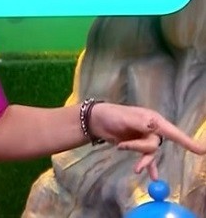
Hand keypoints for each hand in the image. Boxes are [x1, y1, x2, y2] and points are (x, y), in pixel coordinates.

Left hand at [89, 103, 205, 179]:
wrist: (96, 121)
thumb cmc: (111, 115)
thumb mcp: (125, 118)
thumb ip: (140, 124)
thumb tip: (153, 126)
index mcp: (153, 120)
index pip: (173, 132)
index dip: (187, 141)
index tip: (202, 151)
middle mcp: (152, 129)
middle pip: (155, 145)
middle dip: (140, 148)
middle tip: (123, 146)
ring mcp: (145, 138)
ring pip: (150, 153)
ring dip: (141, 159)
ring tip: (134, 167)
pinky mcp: (138, 146)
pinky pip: (147, 158)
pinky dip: (149, 166)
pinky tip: (152, 176)